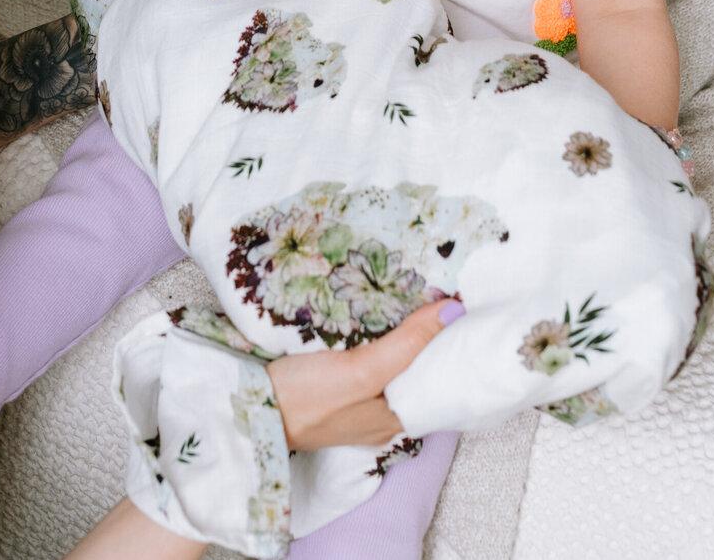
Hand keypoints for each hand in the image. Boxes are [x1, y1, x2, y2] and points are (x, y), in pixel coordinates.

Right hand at [267, 299, 459, 450]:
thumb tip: (455, 311)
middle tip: (442, 293)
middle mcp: (379, 415)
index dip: (450, 347)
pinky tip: (375, 316)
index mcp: (394, 420)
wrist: (248, 408)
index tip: (465, 309)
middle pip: (412, 371)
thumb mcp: (362, 370)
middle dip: (425, 338)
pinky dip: (374, 338)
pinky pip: (364, 359)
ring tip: (417, 295)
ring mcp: (353, 402)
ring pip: (388, 364)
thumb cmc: (307, 398)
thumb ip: (407, 344)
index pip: (435, 381)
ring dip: (399, 335)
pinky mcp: (331, 385)